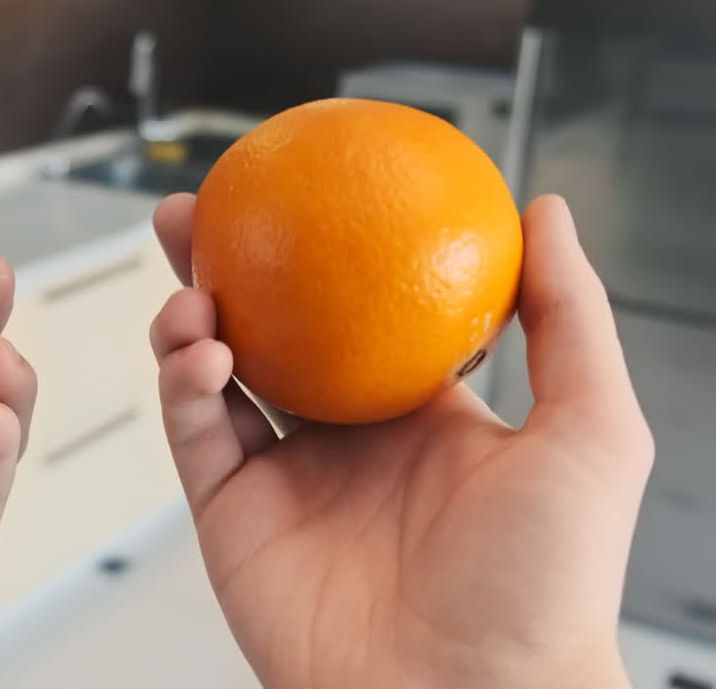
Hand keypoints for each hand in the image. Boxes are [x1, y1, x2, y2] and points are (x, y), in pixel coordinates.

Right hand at [149, 193, 652, 687]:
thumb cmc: (548, 586)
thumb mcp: (591, 432)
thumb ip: (569, 318)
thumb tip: (547, 210)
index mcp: (416, 413)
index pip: (354, 311)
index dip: (320, 252)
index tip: (296, 189)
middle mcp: (342, 439)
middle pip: (268, 330)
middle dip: (222, 269)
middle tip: (192, 211)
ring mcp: (283, 477)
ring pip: (211, 377)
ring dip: (187, 322)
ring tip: (193, 290)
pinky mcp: (233, 518)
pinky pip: (194, 435)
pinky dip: (183, 387)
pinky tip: (203, 353)